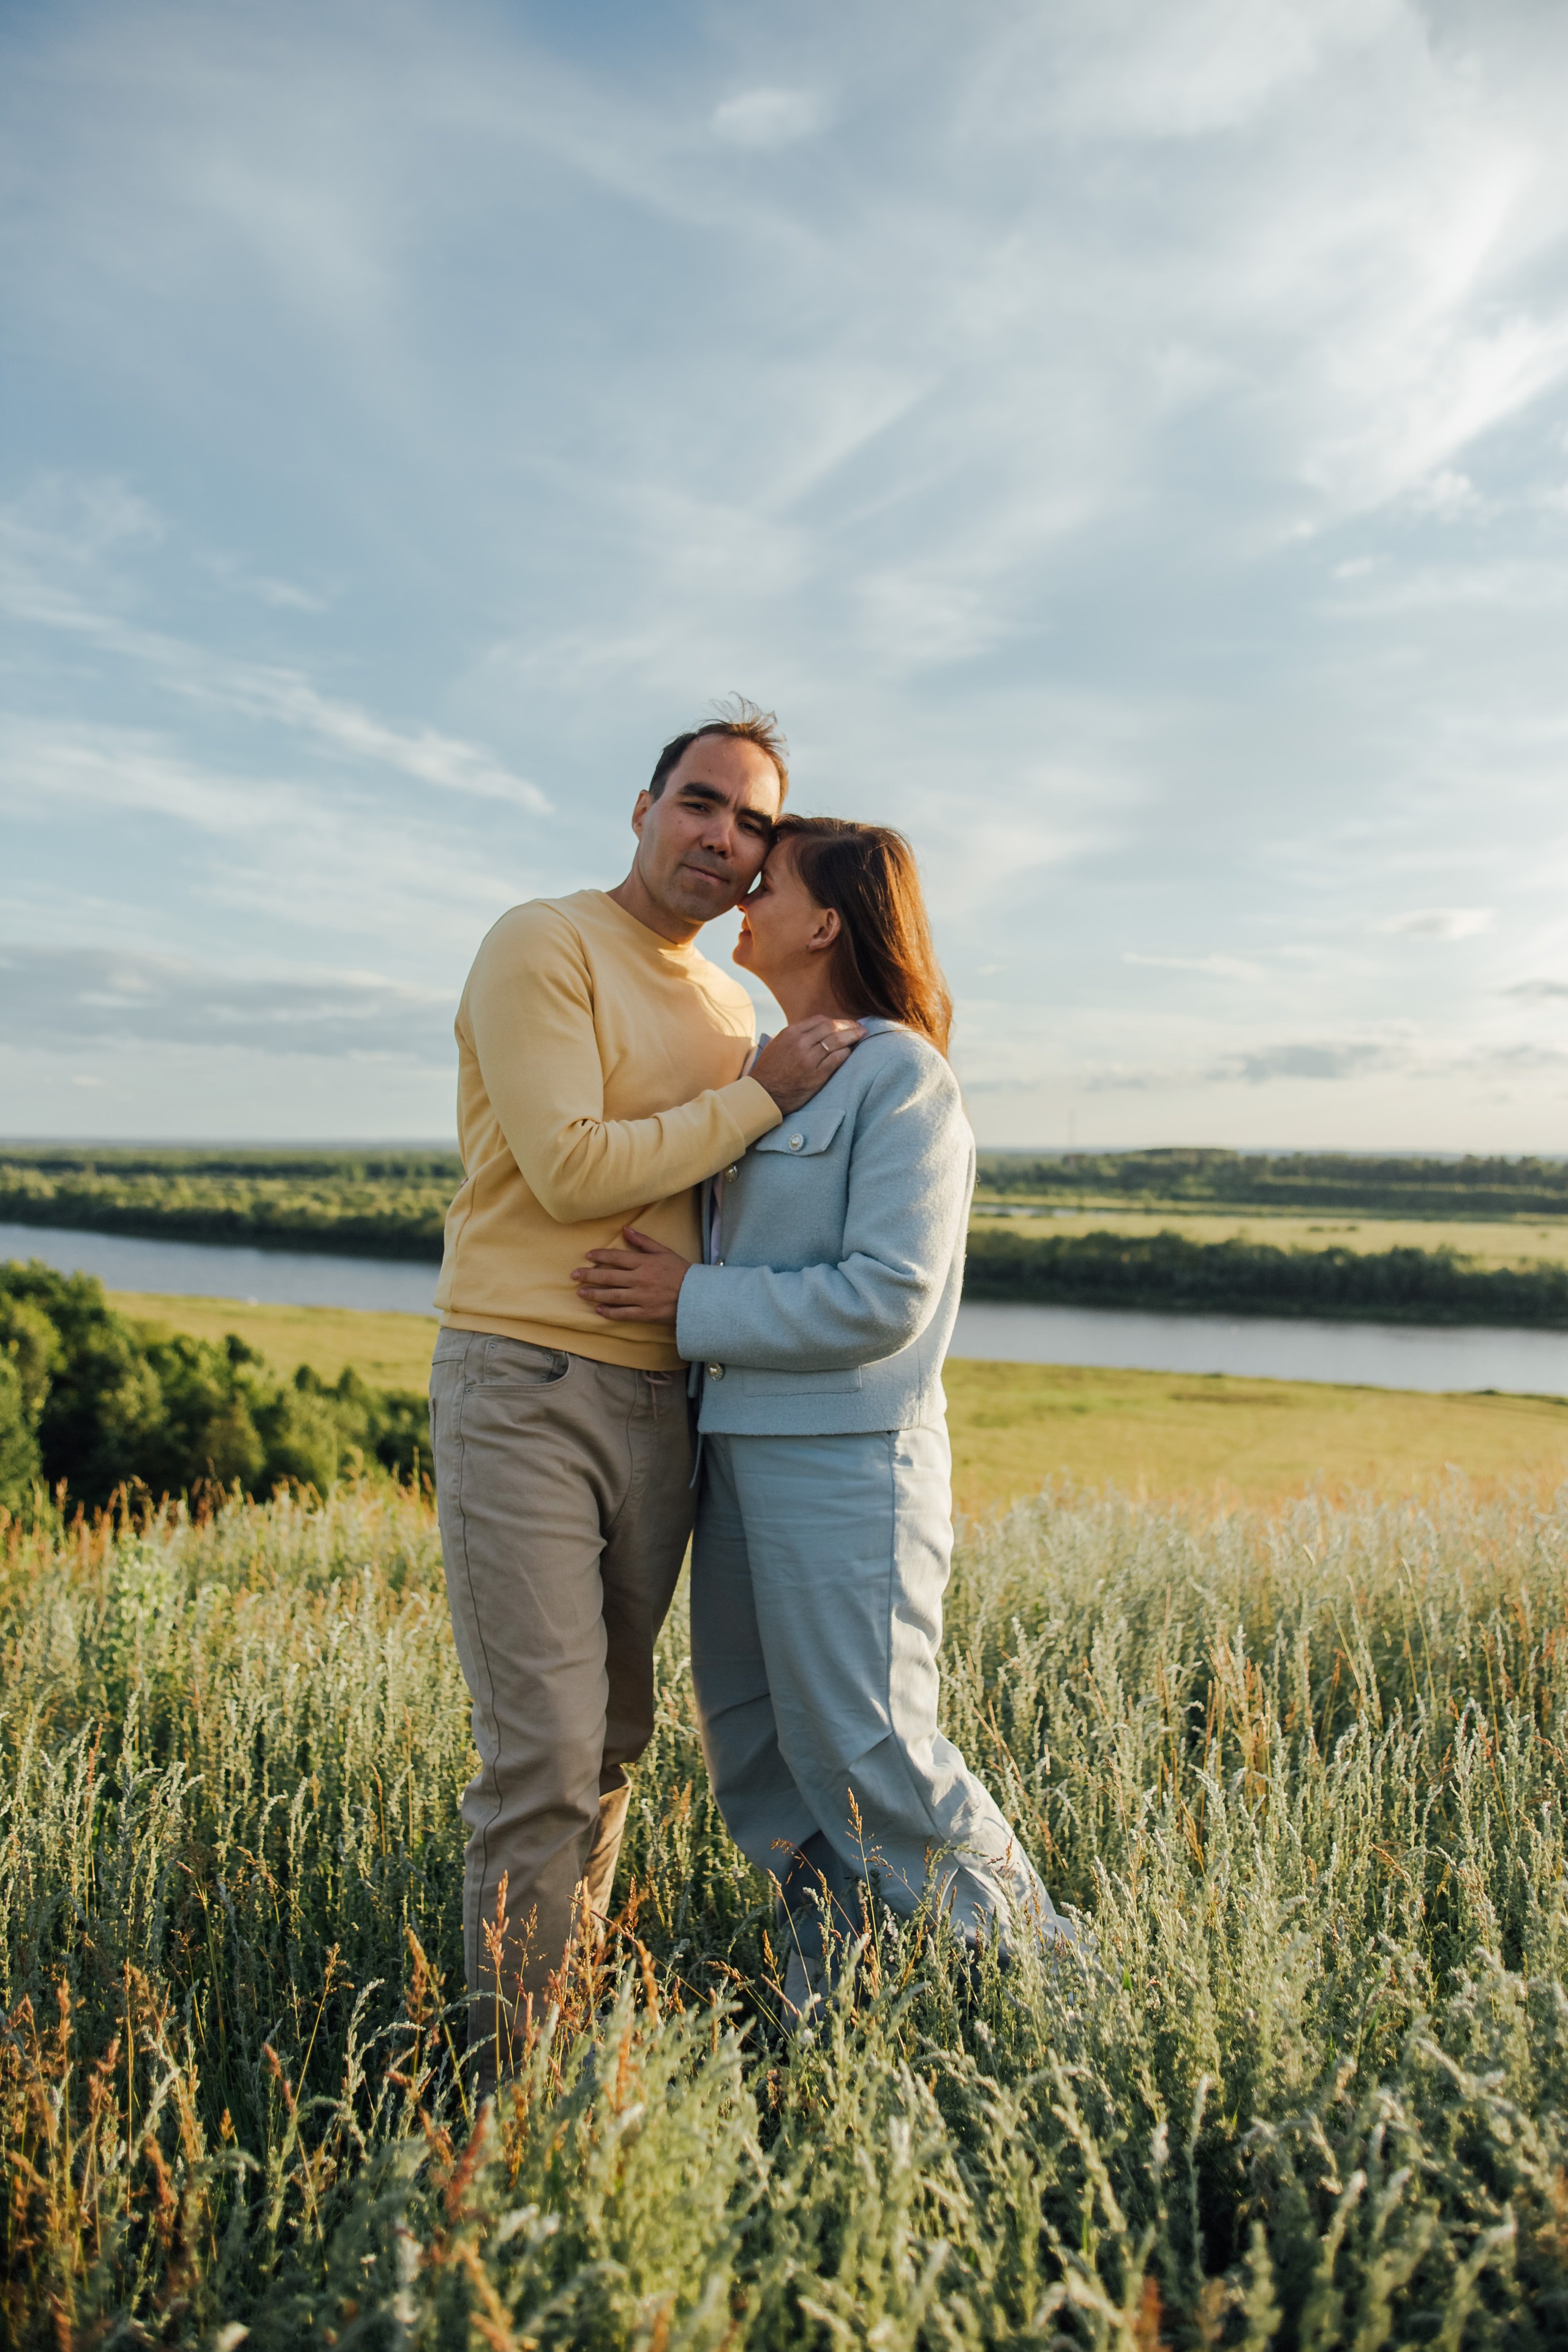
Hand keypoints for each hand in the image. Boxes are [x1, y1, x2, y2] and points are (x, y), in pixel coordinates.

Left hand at [570, 1226, 691, 1321]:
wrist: (698, 1296)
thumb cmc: (681, 1271)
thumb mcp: (664, 1251)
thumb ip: (643, 1241)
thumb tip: (625, 1229)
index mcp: (644, 1263)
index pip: (617, 1257)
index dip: (600, 1256)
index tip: (588, 1256)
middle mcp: (640, 1280)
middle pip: (609, 1277)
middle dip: (589, 1275)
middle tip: (574, 1275)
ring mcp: (642, 1298)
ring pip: (613, 1296)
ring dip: (595, 1294)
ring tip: (580, 1293)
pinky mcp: (646, 1313)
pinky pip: (624, 1314)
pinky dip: (610, 1312)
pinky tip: (599, 1310)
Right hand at [750, 1016, 865, 1112]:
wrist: (763, 1094)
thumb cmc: (769, 1070)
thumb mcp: (777, 1044)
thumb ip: (795, 1036)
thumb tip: (817, 1030)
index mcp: (791, 1033)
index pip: (820, 1020)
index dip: (836, 1020)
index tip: (845, 1024)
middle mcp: (800, 1043)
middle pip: (832, 1027)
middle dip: (849, 1026)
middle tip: (860, 1028)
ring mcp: (809, 1059)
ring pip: (837, 1041)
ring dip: (852, 1037)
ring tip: (862, 1036)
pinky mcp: (816, 1076)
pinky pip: (836, 1059)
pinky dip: (846, 1053)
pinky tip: (850, 1052)